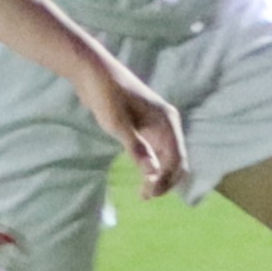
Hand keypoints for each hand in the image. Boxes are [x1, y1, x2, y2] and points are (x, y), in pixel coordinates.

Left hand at [69, 52, 190, 199]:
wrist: (95, 73)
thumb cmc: (107, 97)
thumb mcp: (118, 126)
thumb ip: (137, 150)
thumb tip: (152, 174)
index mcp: (166, 122)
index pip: (176, 158)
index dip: (166, 179)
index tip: (148, 195)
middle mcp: (167, 123)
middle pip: (177, 158)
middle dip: (166, 179)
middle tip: (146, 196)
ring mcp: (158, 123)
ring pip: (168, 154)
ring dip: (161, 173)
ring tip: (144, 190)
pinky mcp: (146, 124)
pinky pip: (158, 148)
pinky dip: (154, 163)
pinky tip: (143, 172)